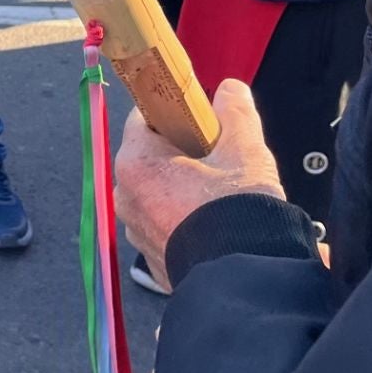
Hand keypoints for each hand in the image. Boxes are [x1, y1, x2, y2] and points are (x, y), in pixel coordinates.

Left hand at [114, 79, 286, 289]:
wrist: (245, 282)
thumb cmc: (239, 213)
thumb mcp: (245, 151)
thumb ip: (236, 113)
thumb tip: (231, 90)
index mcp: (136, 163)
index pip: (145, 118)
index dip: (175, 113)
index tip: (200, 118)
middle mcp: (126, 197)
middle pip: (152, 157)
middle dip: (183, 154)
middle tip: (219, 160)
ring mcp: (137, 231)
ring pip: (158, 193)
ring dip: (184, 189)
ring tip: (221, 196)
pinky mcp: (153, 259)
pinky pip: (165, 225)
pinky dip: (185, 220)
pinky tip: (215, 224)